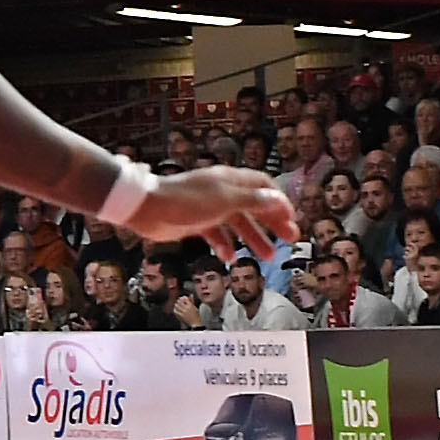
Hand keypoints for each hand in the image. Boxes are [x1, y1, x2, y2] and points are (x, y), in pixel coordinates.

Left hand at [128, 165, 301, 259]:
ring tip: (267, 257)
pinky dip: (225, 245)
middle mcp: (222, 192)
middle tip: (290, 240)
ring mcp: (208, 207)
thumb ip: (252, 201)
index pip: (263, 186)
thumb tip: (278, 201)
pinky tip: (229, 258)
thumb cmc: (187, 201)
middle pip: (254, 206)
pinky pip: (216, 234)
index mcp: (230, 181)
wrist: (148, 209)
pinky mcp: (195, 222)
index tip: (292, 219)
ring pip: (237, 223)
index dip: (279, 201)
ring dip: (253, 238)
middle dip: (272, 222)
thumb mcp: (225, 200)